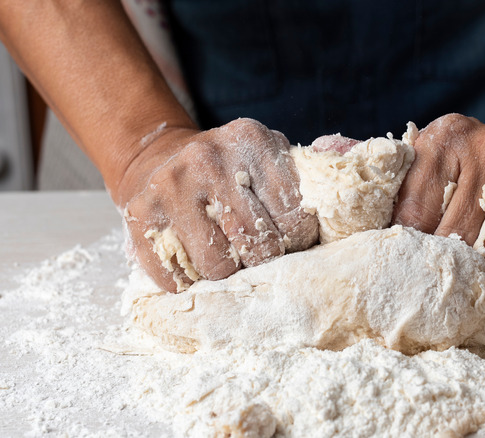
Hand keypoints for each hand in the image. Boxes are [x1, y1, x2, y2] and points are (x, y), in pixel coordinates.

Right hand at [115, 118, 318, 291]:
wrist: (154, 157)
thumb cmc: (225, 168)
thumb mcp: (264, 155)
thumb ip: (299, 178)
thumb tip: (343, 219)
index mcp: (252, 141)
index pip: (295, 218)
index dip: (299, 242)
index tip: (293, 243)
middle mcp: (210, 160)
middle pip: (259, 246)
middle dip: (266, 261)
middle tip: (261, 258)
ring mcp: (171, 187)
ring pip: (219, 267)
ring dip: (228, 275)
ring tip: (229, 260)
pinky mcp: (140, 215)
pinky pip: (176, 277)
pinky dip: (190, 283)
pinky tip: (195, 263)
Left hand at [393, 113, 484, 273]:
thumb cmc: (473, 167)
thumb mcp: (436, 160)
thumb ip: (404, 191)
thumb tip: (368, 238)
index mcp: (448, 137)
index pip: (414, 213)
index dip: (411, 244)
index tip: (410, 258)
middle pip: (457, 235)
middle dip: (450, 259)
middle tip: (449, 266)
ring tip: (483, 259)